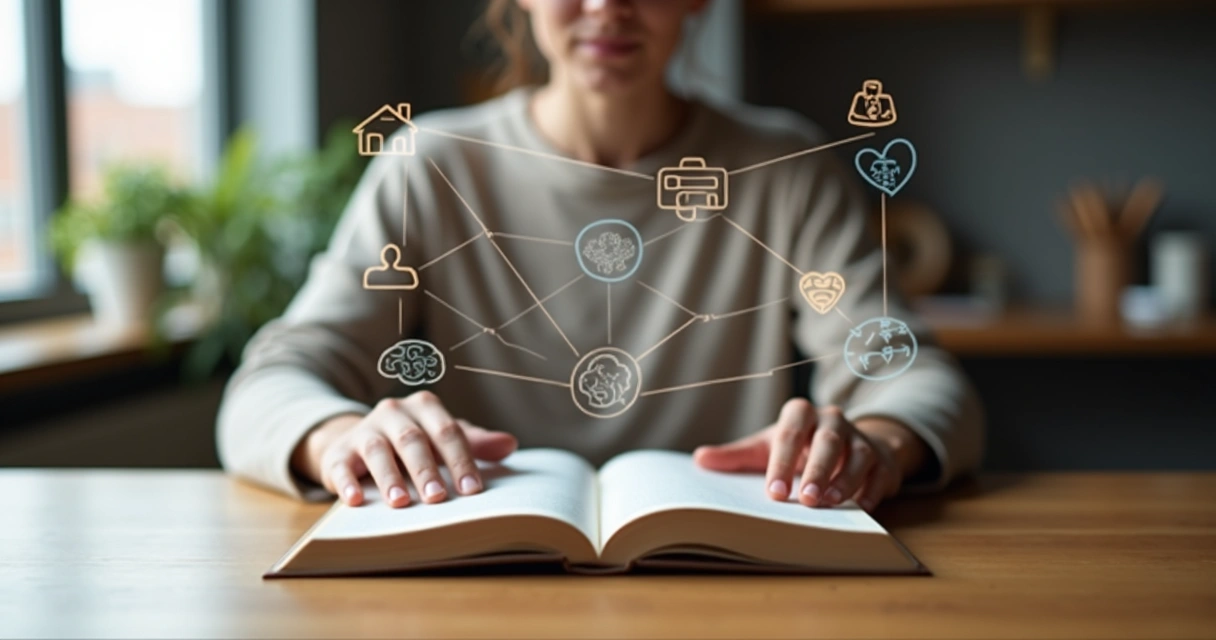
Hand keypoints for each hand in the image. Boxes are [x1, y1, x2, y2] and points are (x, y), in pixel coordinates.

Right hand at [290, 391, 517, 507]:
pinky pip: (341, 465)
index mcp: (425, 407)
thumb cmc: (413, 444)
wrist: (358, 443)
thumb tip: (510, 445)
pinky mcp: (339, 453)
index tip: (472, 490)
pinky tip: (355, 500)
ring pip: (377, 450)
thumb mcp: (443, 439)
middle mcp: (393, 412)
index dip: (460, 461)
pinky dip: (347, 483)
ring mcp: (363, 430)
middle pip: (413, 440)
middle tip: (438, 498)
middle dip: (426, 470)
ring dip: (389, 477)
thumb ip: (475, 443)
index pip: (447, 432)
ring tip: (401, 503)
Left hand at [693, 399, 927, 510]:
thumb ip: (736, 456)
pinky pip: (880, 472)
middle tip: (805, 499)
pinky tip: (860, 507)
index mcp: (801, 415)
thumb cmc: (798, 448)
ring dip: (844, 481)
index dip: (781, 462)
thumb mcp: (766, 448)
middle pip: (828, 442)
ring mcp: (861, 438)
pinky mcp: (881, 459)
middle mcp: (833, 421)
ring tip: (828, 504)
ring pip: (858, 455)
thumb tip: (700, 460)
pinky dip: (870, 490)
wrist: (846, 445)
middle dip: (816, 470)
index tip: (774, 493)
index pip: (790, 434)